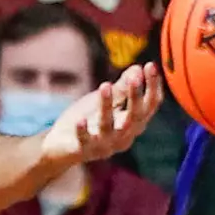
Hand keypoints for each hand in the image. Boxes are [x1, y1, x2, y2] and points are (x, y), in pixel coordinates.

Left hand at [41, 64, 162, 166]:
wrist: (62, 145)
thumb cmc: (89, 119)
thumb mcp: (106, 101)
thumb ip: (122, 88)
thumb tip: (138, 68)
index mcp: (133, 124)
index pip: (149, 106)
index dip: (152, 87)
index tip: (150, 65)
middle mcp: (123, 137)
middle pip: (134, 118)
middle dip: (135, 97)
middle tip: (135, 77)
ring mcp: (104, 145)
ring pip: (109, 126)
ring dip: (107, 106)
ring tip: (105, 85)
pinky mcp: (84, 150)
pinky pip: (85, 141)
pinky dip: (83, 131)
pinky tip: (80, 119)